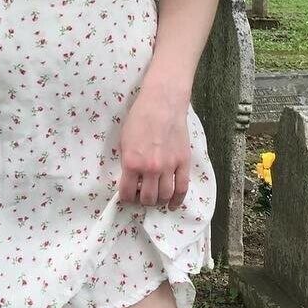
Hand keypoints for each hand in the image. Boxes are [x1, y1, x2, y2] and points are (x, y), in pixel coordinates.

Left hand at [116, 88, 190, 209]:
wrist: (162, 103)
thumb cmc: (140, 117)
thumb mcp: (124, 140)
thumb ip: (127, 162)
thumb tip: (130, 179)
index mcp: (132, 162)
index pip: (127, 194)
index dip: (126, 198)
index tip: (128, 196)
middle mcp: (150, 168)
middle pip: (148, 199)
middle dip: (142, 200)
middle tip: (142, 195)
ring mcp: (169, 166)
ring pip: (165, 196)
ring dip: (159, 200)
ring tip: (156, 196)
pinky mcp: (183, 162)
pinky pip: (182, 189)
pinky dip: (177, 200)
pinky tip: (172, 204)